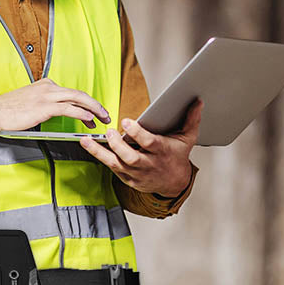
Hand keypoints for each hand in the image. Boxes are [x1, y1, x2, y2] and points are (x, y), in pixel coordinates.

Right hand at [0, 78, 111, 136]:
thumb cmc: (7, 111)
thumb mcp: (28, 103)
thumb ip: (43, 105)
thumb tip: (56, 115)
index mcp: (45, 85)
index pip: (71, 93)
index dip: (86, 102)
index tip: (93, 113)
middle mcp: (48, 87)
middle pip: (79, 93)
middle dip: (95, 104)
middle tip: (106, 114)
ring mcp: (47, 95)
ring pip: (78, 99)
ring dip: (94, 109)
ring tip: (103, 119)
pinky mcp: (44, 106)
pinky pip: (70, 108)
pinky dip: (82, 113)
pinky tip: (90, 120)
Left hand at [80, 99, 202, 195]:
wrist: (174, 183)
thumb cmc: (177, 155)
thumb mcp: (187, 138)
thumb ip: (191, 119)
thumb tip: (198, 101)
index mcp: (162, 152)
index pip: (149, 143)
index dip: (138, 133)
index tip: (127, 122)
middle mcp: (149, 165)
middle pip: (131, 158)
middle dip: (118, 145)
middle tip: (108, 132)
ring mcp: (137, 174)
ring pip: (116, 164)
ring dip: (100, 152)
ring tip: (86, 140)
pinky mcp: (128, 179)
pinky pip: (112, 169)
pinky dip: (100, 158)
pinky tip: (89, 146)